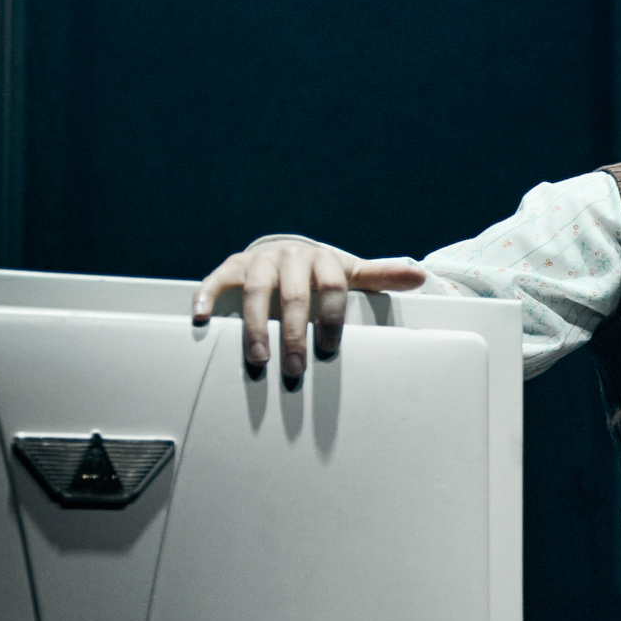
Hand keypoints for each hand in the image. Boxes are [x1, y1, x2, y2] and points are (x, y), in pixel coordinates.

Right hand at [191, 237, 427, 386]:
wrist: (288, 251)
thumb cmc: (322, 273)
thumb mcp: (352, 273)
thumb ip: (382, 276)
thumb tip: (420, 275)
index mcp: (324, 261)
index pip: (334, 288)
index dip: (332, 319)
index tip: (328, 352)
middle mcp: (291, 256)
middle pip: (294, 296)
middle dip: (294, 334)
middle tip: (295, 368)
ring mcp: (260, 260)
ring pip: (256, 291)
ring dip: (256, 326)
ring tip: (258, 359)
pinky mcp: (233, 265)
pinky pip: (217, 279)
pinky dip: (206, 295)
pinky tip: (201, 318)